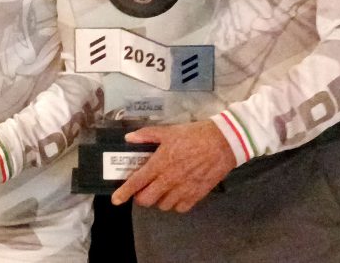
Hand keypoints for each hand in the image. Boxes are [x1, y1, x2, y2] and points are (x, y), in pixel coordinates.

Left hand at [110, 120, 235, 212]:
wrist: (224, 142)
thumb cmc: (194, 135)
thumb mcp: (168, 131)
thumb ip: (147, 135)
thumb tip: (129, 138)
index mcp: (160, 163)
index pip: (137, 182)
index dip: (124, 193)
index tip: (116, 200)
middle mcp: (169, 180)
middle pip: (147, 200)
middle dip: (141, 197)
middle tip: (144, 188)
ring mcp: (184, 189)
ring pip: (163, 206)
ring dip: (159, 199)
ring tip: (162, 189)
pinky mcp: (197, 195)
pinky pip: (180, 208)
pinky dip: (176, 204)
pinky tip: (177, 193)